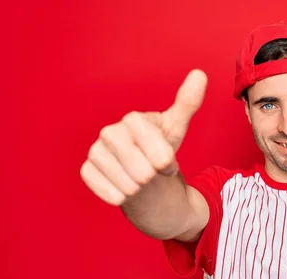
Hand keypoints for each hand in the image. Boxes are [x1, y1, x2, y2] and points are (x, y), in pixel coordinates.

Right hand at [80, 69, 207, 205]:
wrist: (141, 170)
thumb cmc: (159, 148)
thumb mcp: (176, 128)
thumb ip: (187, 104)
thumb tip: (200, 74)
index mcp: (133, 120)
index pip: (161, 157)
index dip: (167, 164)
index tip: (167, 161)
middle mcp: (110, 132)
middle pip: (143, 173)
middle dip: (153, 178)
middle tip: (152, 170)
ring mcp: (95, 151)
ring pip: (129, 186)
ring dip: (140, 190)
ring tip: (139, 178)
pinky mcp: (86, 171)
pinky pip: (111, 194)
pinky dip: (123, 196)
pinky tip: (124, 186)